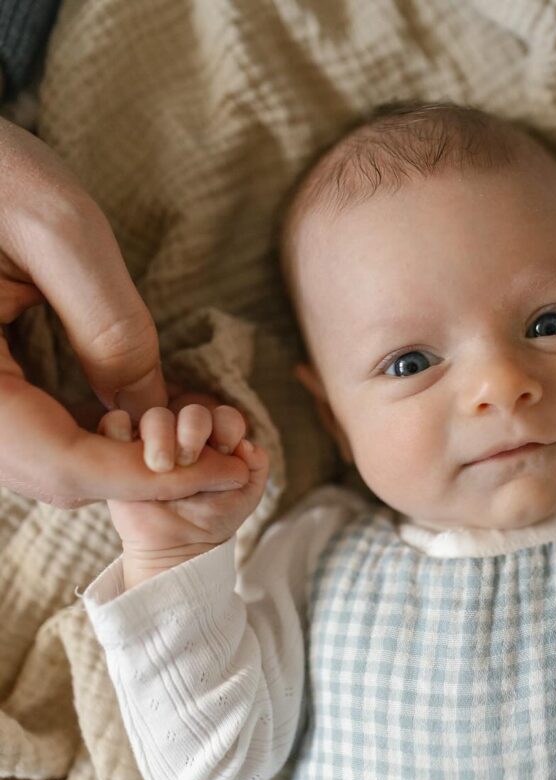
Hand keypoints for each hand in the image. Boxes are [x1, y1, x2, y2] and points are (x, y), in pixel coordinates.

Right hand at [0, 117, 247, 506]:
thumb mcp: (60, 234)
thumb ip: (111, 326)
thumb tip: (156, 413)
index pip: (60, 461)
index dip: (149, 476)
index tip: (226, 471)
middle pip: (52, 474)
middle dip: (142, 476)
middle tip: (224, 461)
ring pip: (46, 460)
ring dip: (123, 461)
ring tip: (198, 438)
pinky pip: (37, 430)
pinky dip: (96, 435)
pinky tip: (146, 417)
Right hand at [96, 402, 268, 588]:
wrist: (175, 548)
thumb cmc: (212, 520)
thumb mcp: (245, 496)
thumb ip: (256, 468)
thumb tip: (247, 444)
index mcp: (217, 440)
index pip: (225, 416)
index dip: (227, 426)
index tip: (227, 450)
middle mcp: (185, 435)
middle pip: (191, 411)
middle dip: (194, 428)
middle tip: (190, 458)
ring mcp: (152, 441)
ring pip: (155, 415)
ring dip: (161, 435)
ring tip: (163, 467)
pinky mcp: (120, 450)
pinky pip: (114, 423)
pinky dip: (119, 429)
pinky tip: (129, 454)